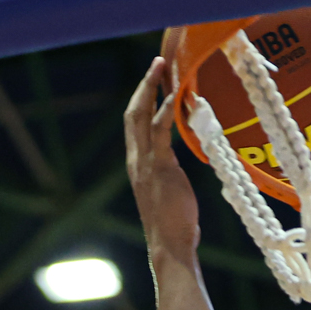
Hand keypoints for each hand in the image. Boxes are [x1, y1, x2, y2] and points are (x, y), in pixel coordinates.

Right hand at [124, 55, 201, 265]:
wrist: (170, 246)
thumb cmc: (174, 227)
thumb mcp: (170, 195)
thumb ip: (170, 178)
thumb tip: (178, 177)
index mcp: (137, 165)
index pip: (135, 125)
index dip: (142, 100)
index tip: (154, 81)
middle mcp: (136, 160)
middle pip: (132, 113)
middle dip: (143, 85)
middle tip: (157, 63)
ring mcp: (145, 163)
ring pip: (141, 115)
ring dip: (151, 87)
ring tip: (162, 66)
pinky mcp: (160, 167)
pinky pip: (160, 131)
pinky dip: (167, 109)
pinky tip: (176, 93)